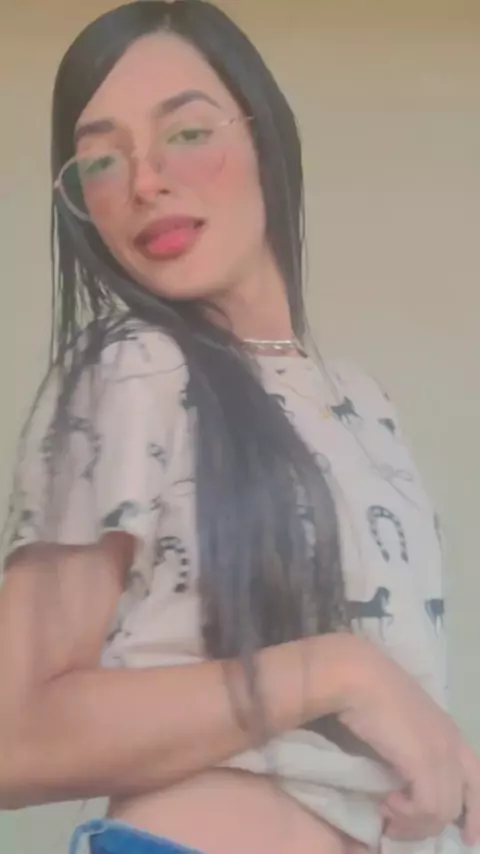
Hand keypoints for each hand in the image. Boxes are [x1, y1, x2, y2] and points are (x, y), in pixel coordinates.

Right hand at [335, 637, 478, 841]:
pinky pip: (429, 807)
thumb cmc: (368, 692)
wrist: (357, 676)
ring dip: (413, 822)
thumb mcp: (398, 725)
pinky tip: (387, 803)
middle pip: (464, 801)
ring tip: (387, 814)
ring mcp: (441, 751)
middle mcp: (452, 742)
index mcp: (449, 731)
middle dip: (434, 826)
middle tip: (401, 831)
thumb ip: (408, 750)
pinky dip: (407, 814)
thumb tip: (402, 784)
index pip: (477, 780)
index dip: (476, 812)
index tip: (469, 837)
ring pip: (444, 810)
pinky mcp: (425, 761)